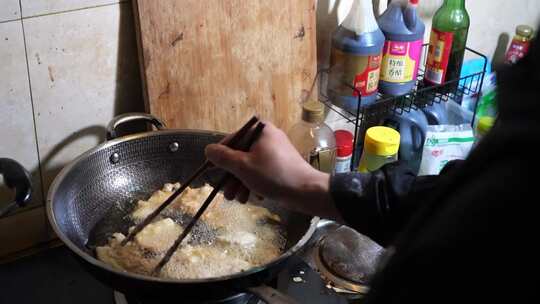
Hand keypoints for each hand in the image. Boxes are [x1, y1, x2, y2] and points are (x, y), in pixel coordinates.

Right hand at [205, 121, 339, 217]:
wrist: (306, 191)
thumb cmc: (273, 175)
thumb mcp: (243, 166)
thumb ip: (223, 157)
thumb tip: (208, 149)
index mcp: (260, 131)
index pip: (233, 139)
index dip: (220, 156)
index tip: (211, 171)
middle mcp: (268, 137)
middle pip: (241, 155)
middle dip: (232, 176)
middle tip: (227, 194)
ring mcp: (276, 152)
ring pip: (251, 166)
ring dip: (241, 183)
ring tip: (238, 200)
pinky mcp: (282, 165)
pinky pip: (262, 172)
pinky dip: (255, 183)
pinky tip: (252, 197)